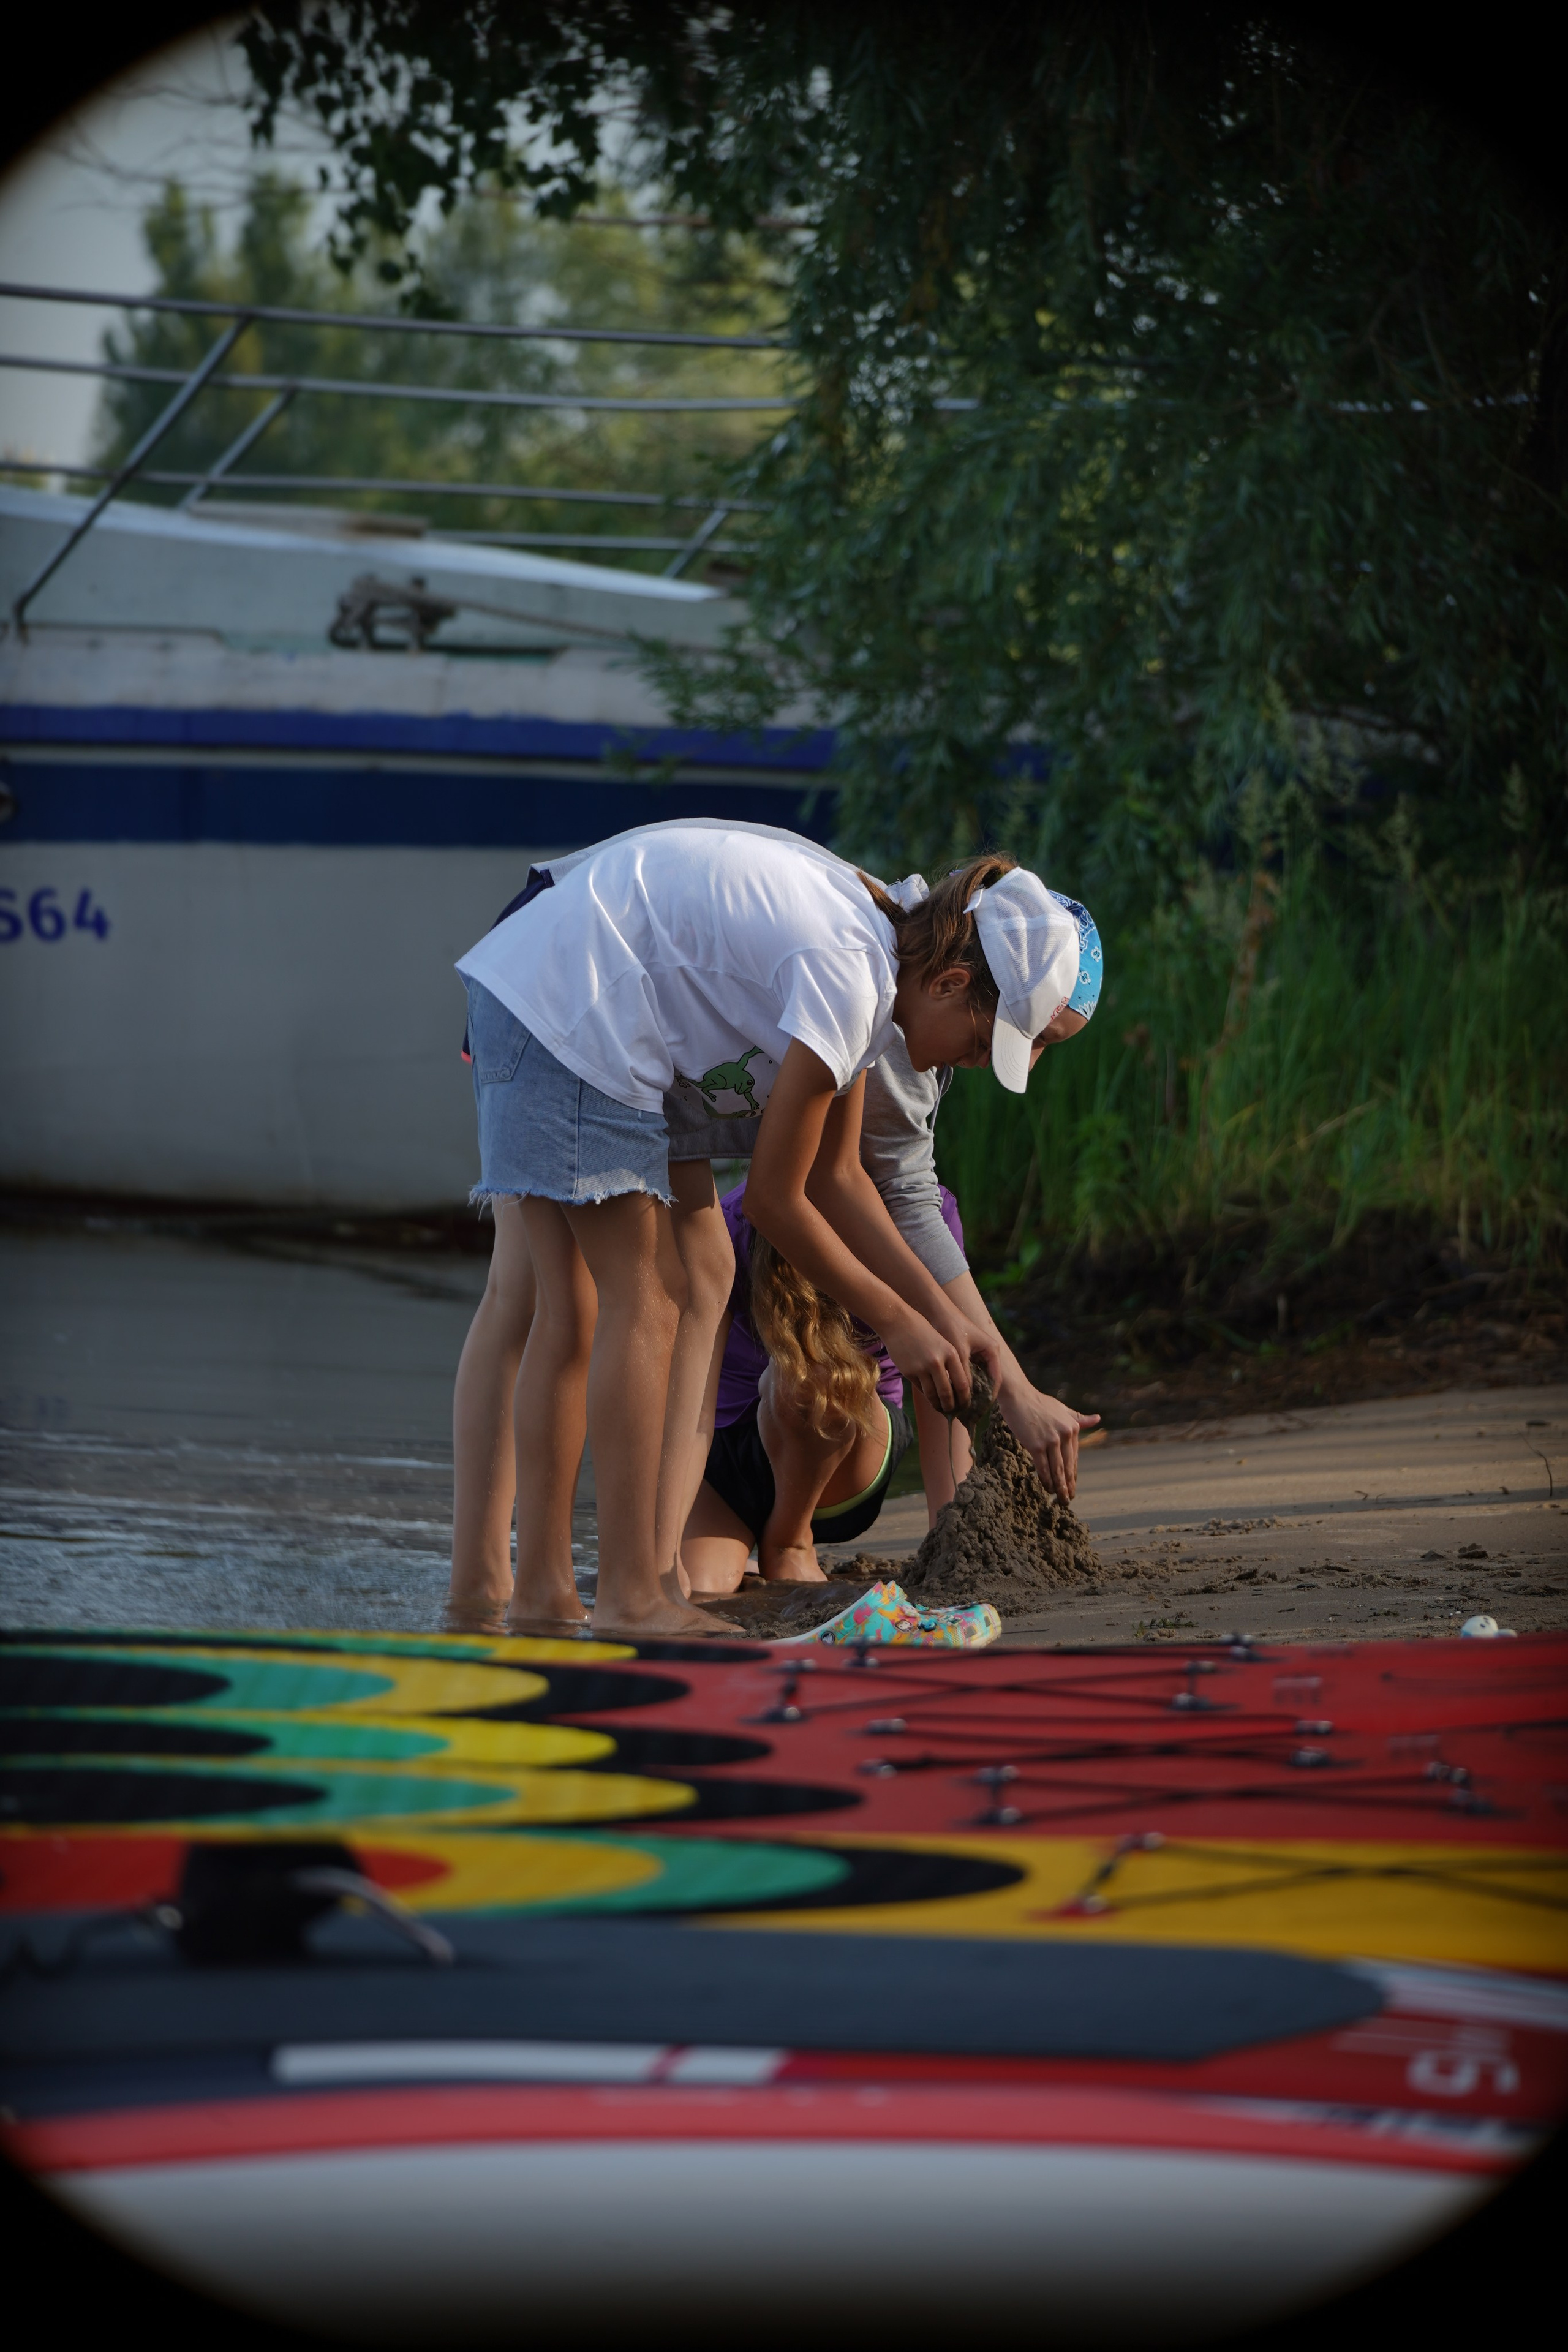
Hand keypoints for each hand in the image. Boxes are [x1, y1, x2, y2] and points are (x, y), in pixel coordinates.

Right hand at [882, 1306, 972, 1413]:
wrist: (900, 1322)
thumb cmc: (924, 1332)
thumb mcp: (943, 1344)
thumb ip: (950, 1363)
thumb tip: (956, 1388)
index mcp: (951, 1353)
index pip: (963, 1384)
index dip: (965, 1398)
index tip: (965, 1405)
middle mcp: (938, 1362)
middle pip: (948, 1393)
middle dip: (952, 1406)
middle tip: (953, 1412)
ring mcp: (922, 1368)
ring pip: (932, 1395)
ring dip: (938, 1405)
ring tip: (941, 1409)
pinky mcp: (909, 1372)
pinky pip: (921, 1389)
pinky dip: (927, 1395)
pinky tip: (930, 1398)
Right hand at [997, 1378, 1099, 1503]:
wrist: (1018, 1396)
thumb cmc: (1038, 1402)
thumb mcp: (1062, 1409)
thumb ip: (1079, 1418)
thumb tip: (1098, 1419)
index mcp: (1072, 1427)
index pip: (1074, 1456)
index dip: (1073, 1473)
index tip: (1072, 1485)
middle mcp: (1064, 1434)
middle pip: (1068, 1466)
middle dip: (1069, 1484)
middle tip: (1069, 1498)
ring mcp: (1050, 1440)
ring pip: (1057, 1469)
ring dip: (1060, 1487)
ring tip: (1061, 1499)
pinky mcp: (1036, 1445)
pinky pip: (1042, 1467)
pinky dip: (1046, 1479)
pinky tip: (1048, 1489)